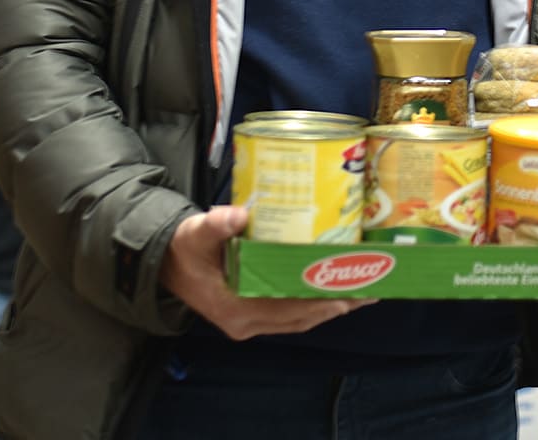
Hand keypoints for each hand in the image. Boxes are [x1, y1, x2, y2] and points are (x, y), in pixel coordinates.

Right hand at [160, 206, 373, 339]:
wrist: (167, 263)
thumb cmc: (185, 248)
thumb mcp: (196, 233)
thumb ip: (216, 224)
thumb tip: (237, 215)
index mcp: (234, 308)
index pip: (287, 310)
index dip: (319, 302)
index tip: (349, 291)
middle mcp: (246, 322)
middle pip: (301, 317)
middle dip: (337, 304)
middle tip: (371, 288)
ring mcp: (250, 321)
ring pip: (300, 319)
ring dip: (331, 306)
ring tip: (364, 292)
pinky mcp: (254, 314)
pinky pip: (291, 315)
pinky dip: (315, 305)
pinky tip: (336, 293)